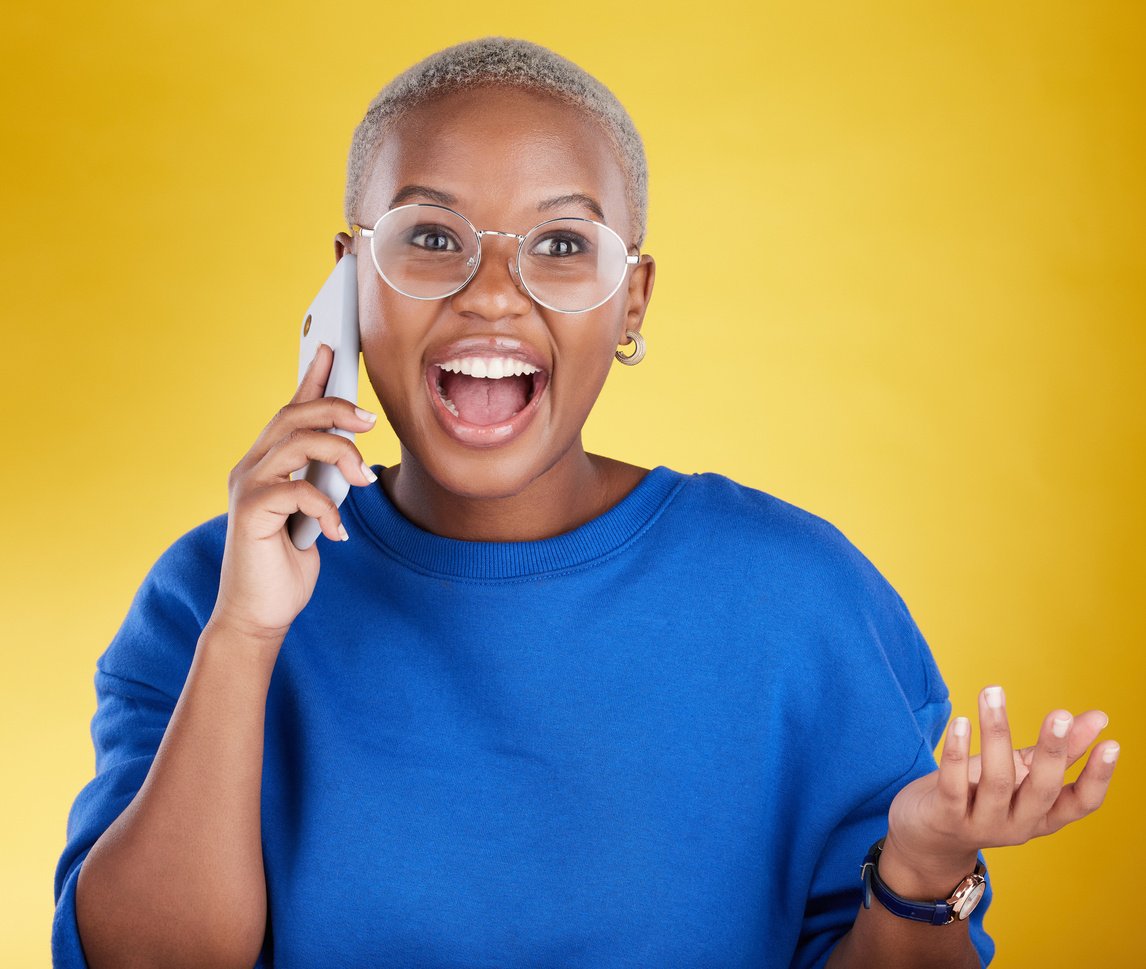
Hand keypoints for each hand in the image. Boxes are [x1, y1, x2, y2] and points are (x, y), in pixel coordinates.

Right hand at [209, 343, 378, 643]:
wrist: (259, 613)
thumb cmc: (286, 563)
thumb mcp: (313, 513)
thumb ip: (322, 482)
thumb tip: (350, 456)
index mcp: (266, 463)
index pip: (289, 409)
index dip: (311, 378)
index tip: (332, 348)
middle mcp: (250, 467)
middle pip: (293, 416)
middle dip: (335, 408)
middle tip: (369, 421)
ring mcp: (246, 488)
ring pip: (296, 443)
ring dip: (339, 455)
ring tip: (360, 481)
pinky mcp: (249, 513)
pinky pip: (297, 491)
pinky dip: (326, 510)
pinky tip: (336, 533)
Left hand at [884, 686, 1118, 884]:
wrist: (927, 836)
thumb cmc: (981, 795)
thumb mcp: (1021, 774)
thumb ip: (1056, 750)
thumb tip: (1099, 718)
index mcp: (1042, 816)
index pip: (1080, 803)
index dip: (1098, 777)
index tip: (1112, 743)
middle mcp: (1018, 826)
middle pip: (1041, 790)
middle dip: (1052, 752)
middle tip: (1059, 713)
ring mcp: (982, 825)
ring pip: (996, 780)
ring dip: (995, 732)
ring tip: (993, 693)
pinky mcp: (946, 818)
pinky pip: (953, 784)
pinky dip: (956, 752)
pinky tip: (961, 722)